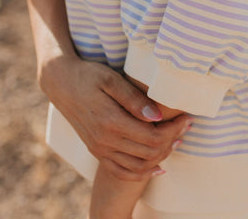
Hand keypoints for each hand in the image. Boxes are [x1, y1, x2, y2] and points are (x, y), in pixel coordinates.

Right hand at [40, 55, 192, 180]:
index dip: (174, 130)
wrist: (61, 83)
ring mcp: (100, 149)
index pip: (152, 137)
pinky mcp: (97, 151)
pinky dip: (142, 172)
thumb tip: (157, 115)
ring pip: (138, 166)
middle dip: (173, 140)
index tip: (187, 117)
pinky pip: (122, 171)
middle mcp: (105, 141)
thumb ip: (134, 99)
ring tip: (177, 140)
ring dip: (162, 156)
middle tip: (187, 125)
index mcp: (110, 122)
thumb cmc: (89, 76)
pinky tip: (157, 166)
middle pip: (149, 153)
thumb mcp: (111, 79)